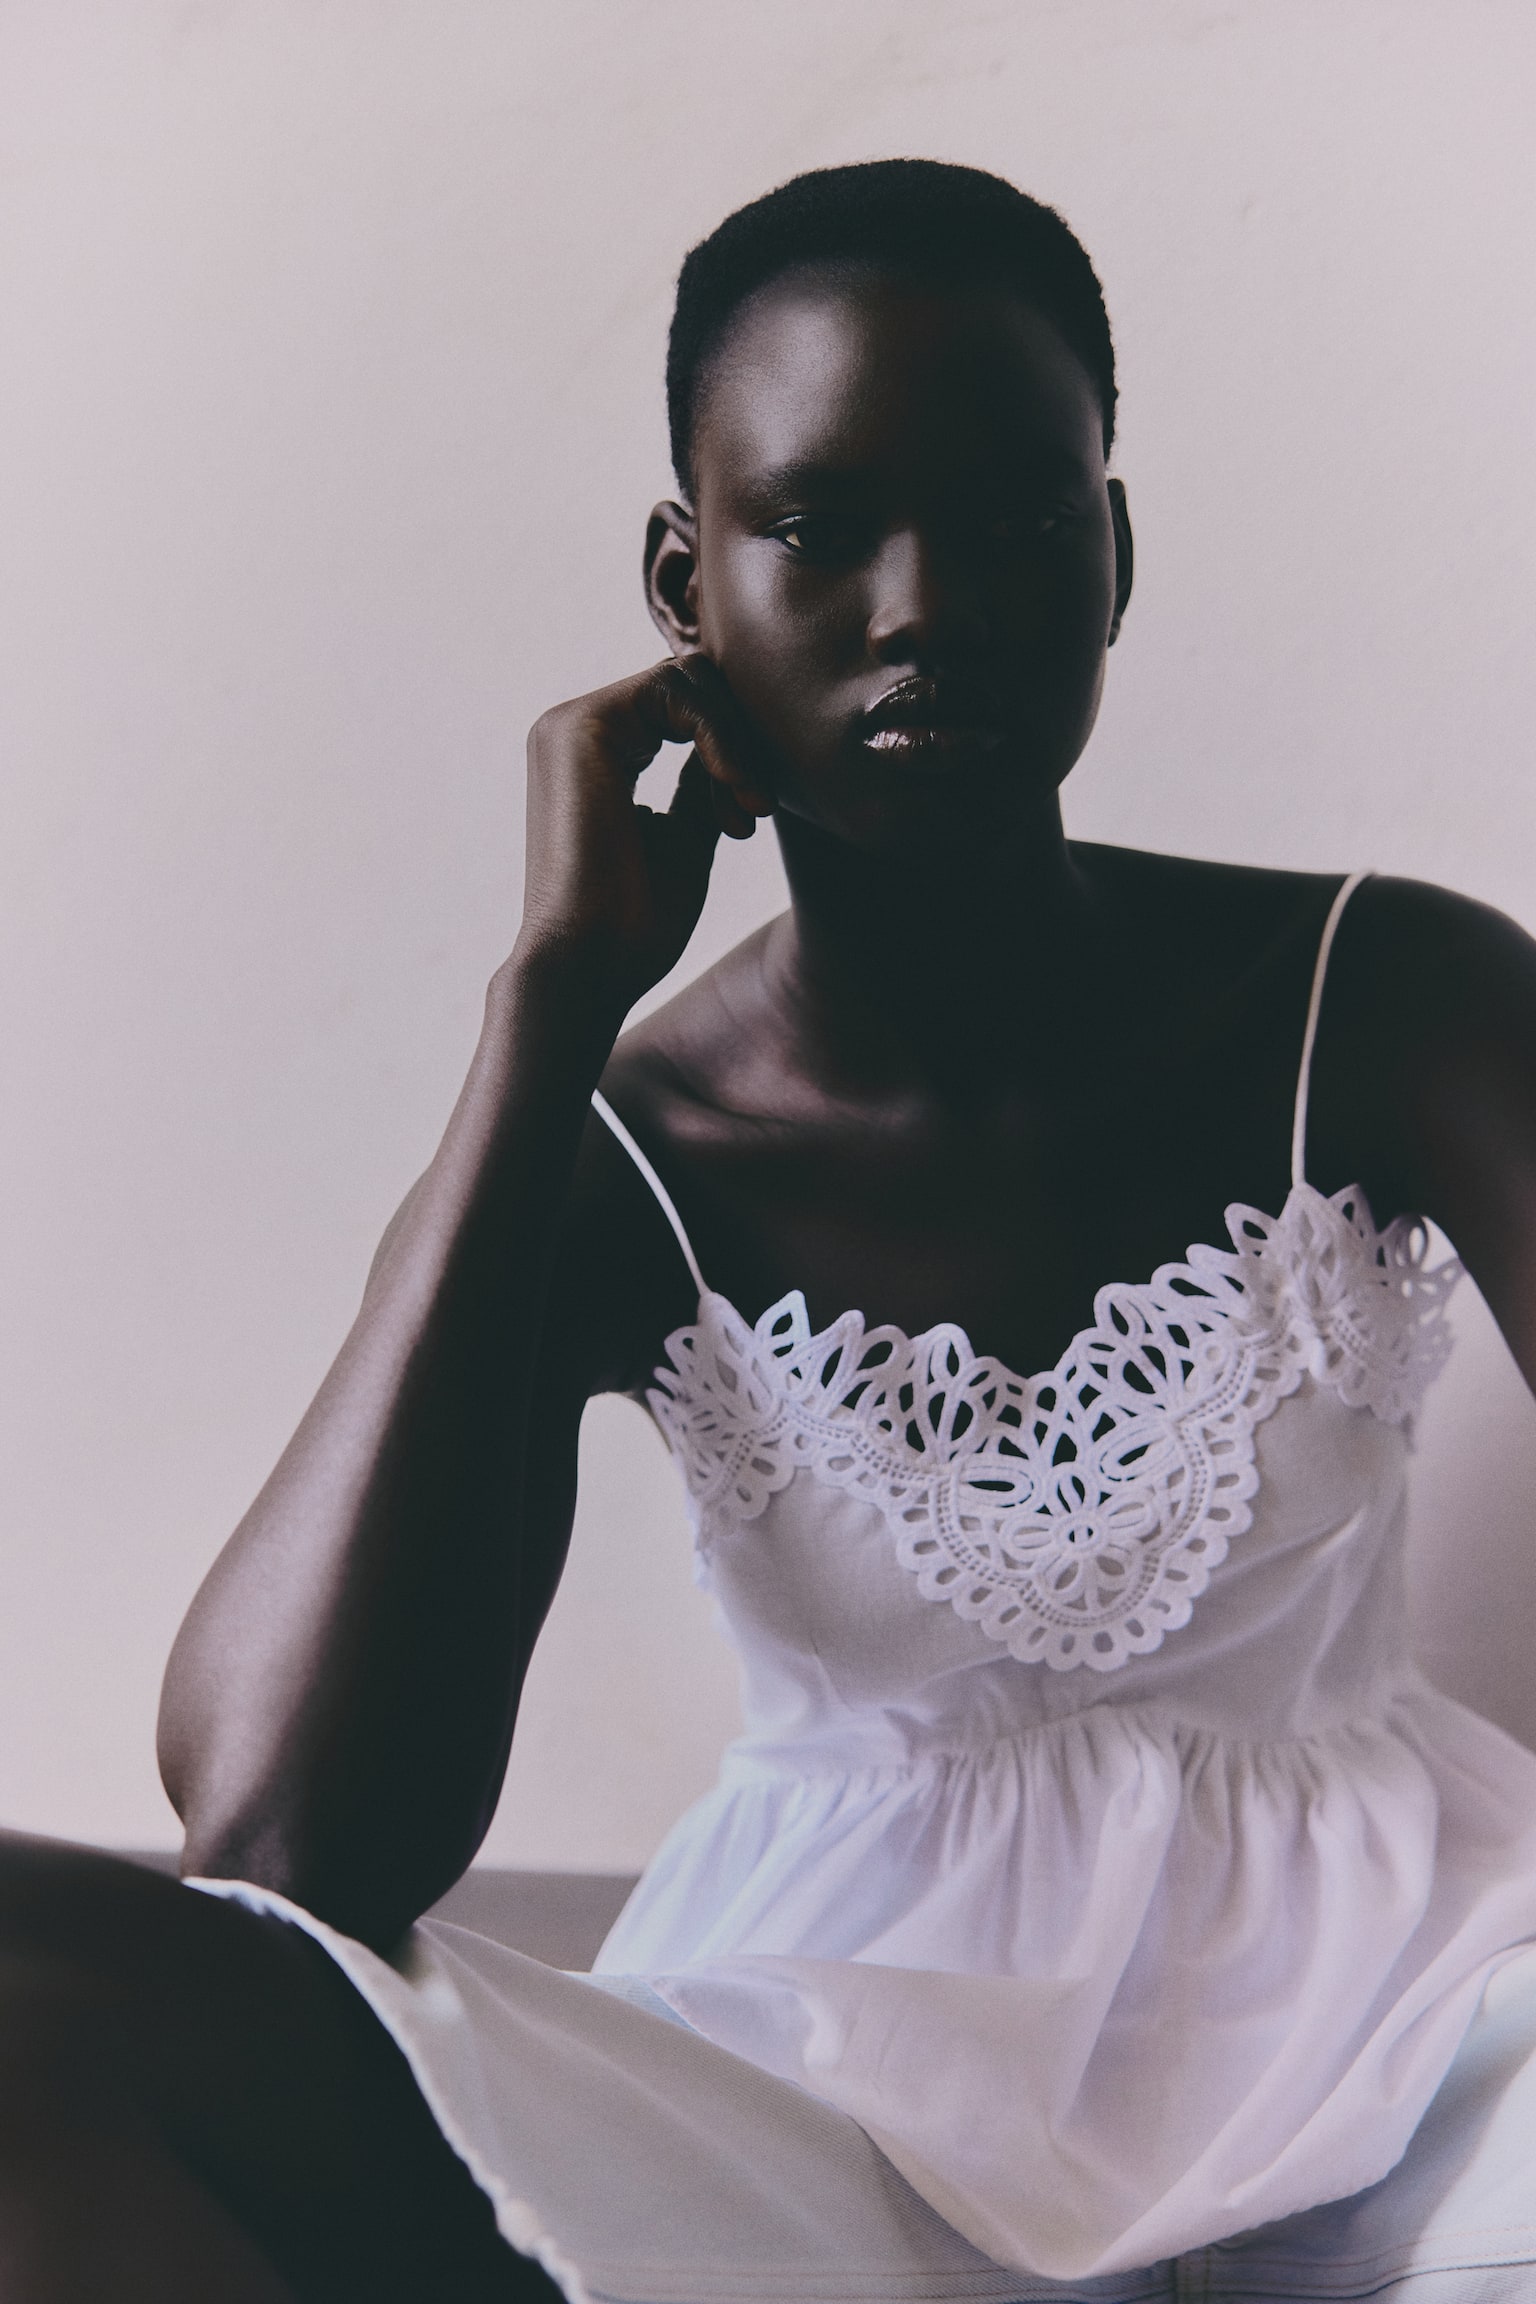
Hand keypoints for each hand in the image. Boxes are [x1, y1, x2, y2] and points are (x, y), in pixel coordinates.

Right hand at [513, 656, 771, 1012]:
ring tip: (746, 810)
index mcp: (598, 755)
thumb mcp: (687, 837)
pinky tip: (732, 790)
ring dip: (733, 742)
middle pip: (689, 684)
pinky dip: (718, 735)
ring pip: (685, 680)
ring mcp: (571, 724)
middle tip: (756, 806)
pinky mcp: (579, 726)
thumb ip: (702, 784)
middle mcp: (577, 731)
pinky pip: (673, 689)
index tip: (752, 814)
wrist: (590, 965)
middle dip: (738, 740)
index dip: (733, 748)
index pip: (683, 709)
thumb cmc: (636, 922)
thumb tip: (733, 743)